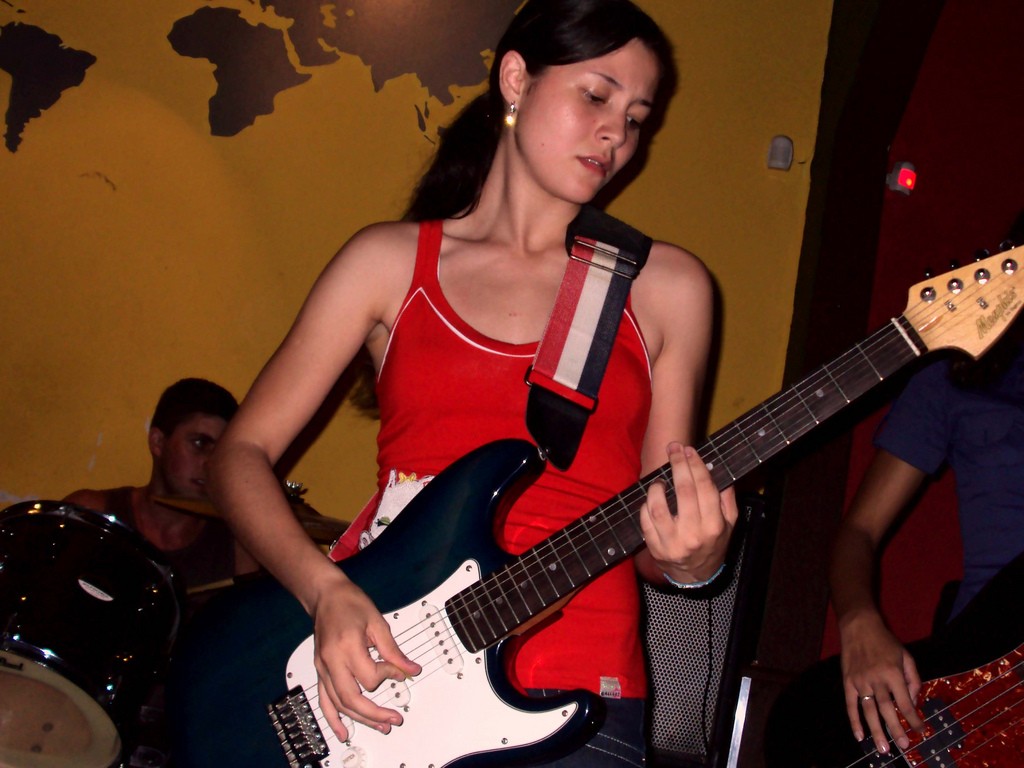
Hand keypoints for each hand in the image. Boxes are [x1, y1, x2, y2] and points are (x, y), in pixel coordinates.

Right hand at [310, 579, 421, 741]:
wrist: (327, 596)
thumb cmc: (350, 603)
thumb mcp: (377, 622)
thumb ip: (393, 650)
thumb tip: (411, 669)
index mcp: (348, 646)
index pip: (370, 676)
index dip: (388, 675)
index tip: (399, 669)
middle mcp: (332, 660)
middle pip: (352, 699)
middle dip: (375, 713)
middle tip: (394, 718)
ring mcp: (323, 668)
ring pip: (340, 704)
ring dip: (360, 719)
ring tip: (380, 726)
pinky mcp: (320, 671)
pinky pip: (324, 701)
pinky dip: (333, 719)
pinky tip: (343, 732)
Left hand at [640, 442, 737, 583]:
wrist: (696, 576)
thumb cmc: (713, 544)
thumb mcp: (729, 524)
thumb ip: (727, 499)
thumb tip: (718, 471)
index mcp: (714, 526)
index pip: (705, 488)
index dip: (696, 465)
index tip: (689, 450)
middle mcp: (693, 534)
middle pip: (684, 492)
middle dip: (678, 465)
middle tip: (674, 449)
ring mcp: (672, 543)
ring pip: (659, 508)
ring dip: (657, 488)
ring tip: (660, 479)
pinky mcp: (655, 548)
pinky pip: (646, 521)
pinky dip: (646, 506)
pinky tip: (652, 498)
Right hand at [840, 613, 923, 753]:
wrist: (859, 627)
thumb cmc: (885, 642)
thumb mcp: (906, 656)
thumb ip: (913, 680)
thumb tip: (913, 702)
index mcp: (893, 673)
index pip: (905, 702)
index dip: (914, 719)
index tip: (921, 731)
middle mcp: (877, 679)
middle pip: (887, 709)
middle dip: (896, 729)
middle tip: (903, 745)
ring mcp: (860, 681)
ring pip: (869, 711)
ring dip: (876, 731)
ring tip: (883, 749)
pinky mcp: (848, 682)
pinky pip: (850, 704)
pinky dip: (854, 721)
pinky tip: (859, 736)